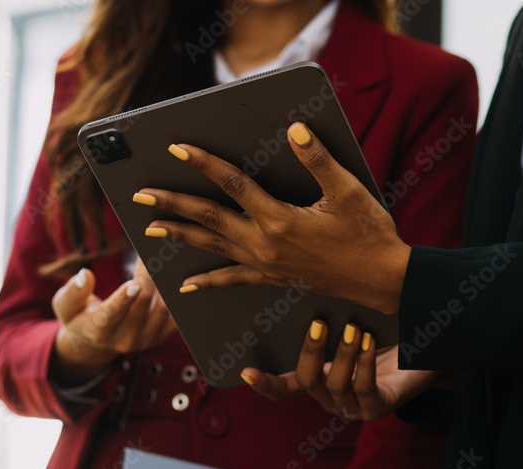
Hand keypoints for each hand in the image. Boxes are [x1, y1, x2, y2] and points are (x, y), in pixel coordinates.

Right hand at [50, 259, 177, 384]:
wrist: (100, 339)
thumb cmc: (80, 315)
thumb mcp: (66, 306)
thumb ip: (72, 292)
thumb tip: (85, 274)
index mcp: (99, 331)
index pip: (111, 315)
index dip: (123, 300)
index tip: (134, 284)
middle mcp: (125, 339)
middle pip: (142, 305)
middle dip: (148, 277)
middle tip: (155, 252)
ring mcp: (147, 339)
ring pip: (162, 309)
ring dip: (164, 284)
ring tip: (167, 260)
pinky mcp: (163, 335)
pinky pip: (176, 314)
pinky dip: (177, 295)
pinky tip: (176, 276)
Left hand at [134, 123, 410, 314]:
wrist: (382, 281)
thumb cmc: (370, 235)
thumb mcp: (349, 192)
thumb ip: (319, 160)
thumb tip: (294, 131)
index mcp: (281, 219)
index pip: (233, 184)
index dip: (204, 162)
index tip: (178, 147)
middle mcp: (266, 244)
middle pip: (209, 219)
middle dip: (172, 204)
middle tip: (139, 195)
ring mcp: (267, 265)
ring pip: (213, 248)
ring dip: (180, 237)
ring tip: (151, 229)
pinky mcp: (274, 279)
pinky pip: (233, 280)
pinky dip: (208, 281)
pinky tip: (187, 284)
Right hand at [240, 321, 438, 420]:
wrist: (429, 351)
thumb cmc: (386, 333)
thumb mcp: (352, 322)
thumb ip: (327, 318)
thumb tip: (305, 288)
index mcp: (318, 380)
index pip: (284, 388)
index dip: (265, 383)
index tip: (246, 372)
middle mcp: (331, 398)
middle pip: (308, 381)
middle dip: (311, 351)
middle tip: (320, 323)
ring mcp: (354, 407)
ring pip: (336, 384)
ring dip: (344, 354)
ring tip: (354, 328)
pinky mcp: (379, 409)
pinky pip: (365, 390)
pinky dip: (365, 364)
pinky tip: (370, 342)